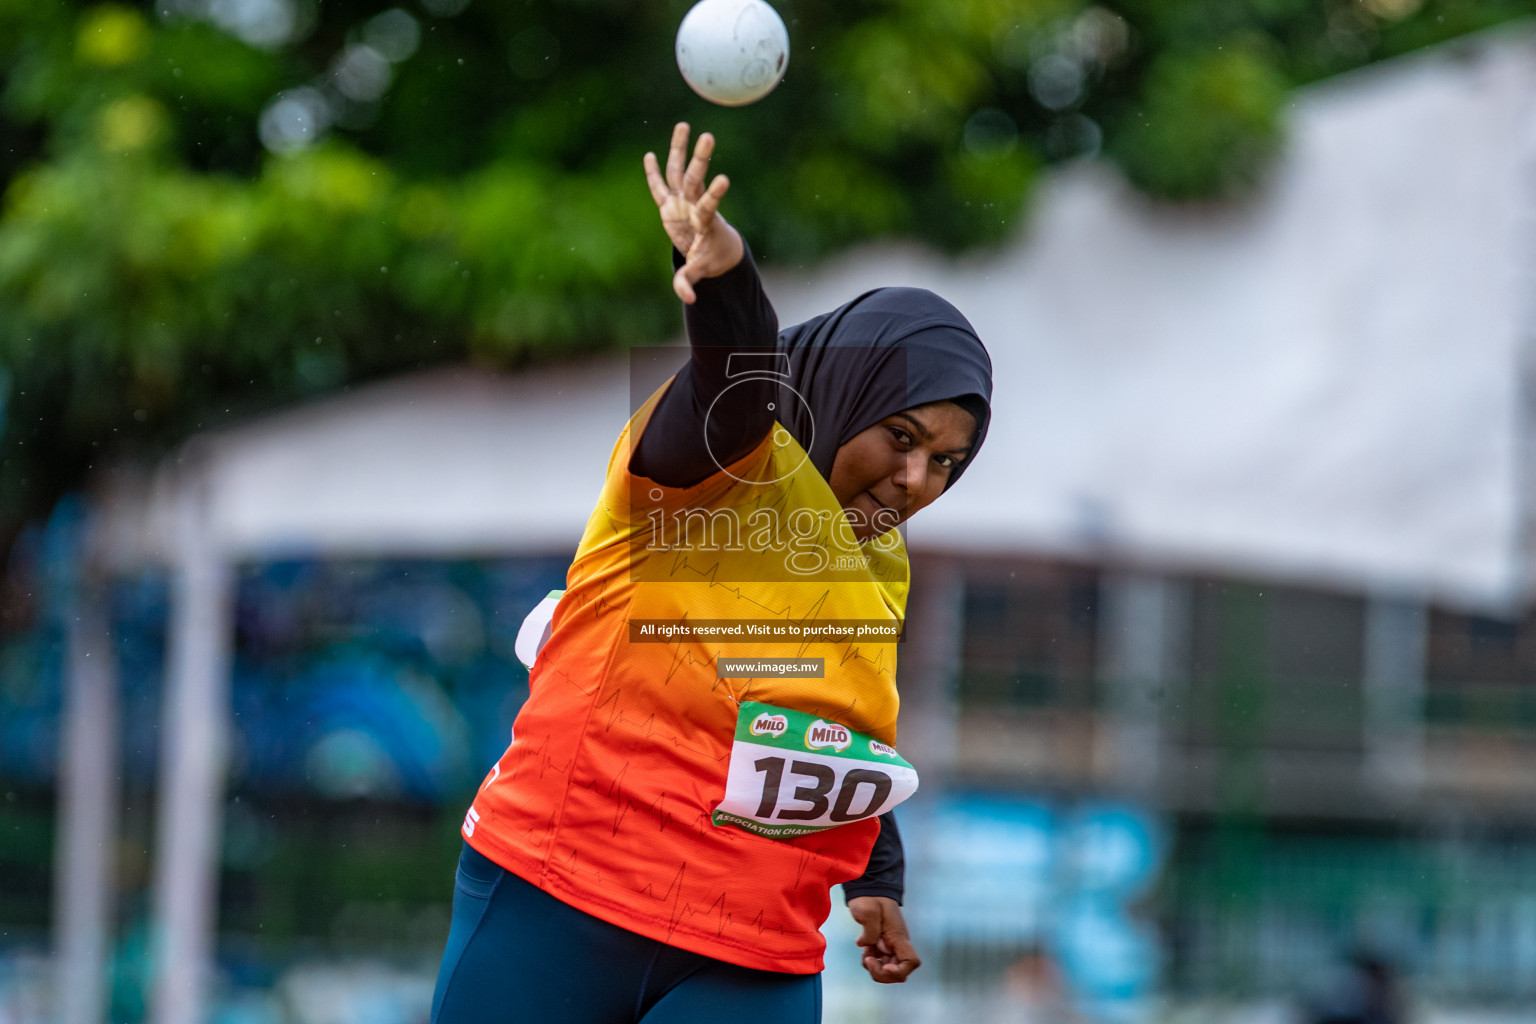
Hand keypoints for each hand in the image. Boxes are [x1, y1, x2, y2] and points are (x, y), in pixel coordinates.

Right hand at [643, 121, 744, 303]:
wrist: (714, 250)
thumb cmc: (711, 259)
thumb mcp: (701, 270)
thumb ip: (690, 282)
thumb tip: (688, 300)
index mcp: (705, 222)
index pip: (708, 206)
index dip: (714, 194)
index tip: (724, 179)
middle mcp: (693, 206)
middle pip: (695, 179)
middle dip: (700, 159)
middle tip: (707, 136)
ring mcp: (682, 202)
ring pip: (680, 172)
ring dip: (680, 150)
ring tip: (685, 125)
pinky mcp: (670, 205)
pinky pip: (660, 186)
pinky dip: (653, 172)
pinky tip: (648, 154)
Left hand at [847, 896, 920, 983]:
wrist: (868, 889)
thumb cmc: (870, 898)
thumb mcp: (868, 912)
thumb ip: (870, 933)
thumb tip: (867, 946)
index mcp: (898, 937)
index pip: (911, 961)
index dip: (899, 971)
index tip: (885, 966)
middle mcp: (897, 944)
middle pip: (898, 972)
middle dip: (882, 973)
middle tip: (868, 959)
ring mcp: (890, 946)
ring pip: (888, 969)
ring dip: (875, 968)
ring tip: (865, 953)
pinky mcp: (881, 945)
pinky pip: (879, 962)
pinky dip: (870, 961)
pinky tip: (864, 948)